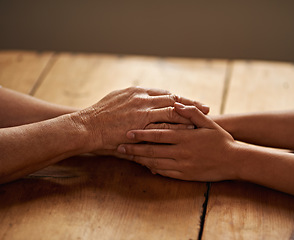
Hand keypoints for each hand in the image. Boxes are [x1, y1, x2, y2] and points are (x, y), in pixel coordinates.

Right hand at [71, 87, 209, 152]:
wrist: (86, 126)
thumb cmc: (99, 116)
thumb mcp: (116, 100)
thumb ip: (132, 101)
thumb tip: (141, 103)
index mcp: (137, 91)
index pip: (164, 93)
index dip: (179, 98)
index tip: (190, 101)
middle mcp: (142, 98)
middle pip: (173, 98)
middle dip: (190, 103)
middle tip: (206, 107)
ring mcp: (142, 109)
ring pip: (172, 109)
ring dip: (189, 113)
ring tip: (204, 116)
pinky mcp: (141, 122)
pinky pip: (165, 124)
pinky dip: (179, 125)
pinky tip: (190, 128)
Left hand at [117, 102, 238, 181]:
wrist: (234, 161)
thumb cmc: (221, 140)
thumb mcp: (209, 124)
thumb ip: (192, 113)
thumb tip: (177, 104)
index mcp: (185, 138)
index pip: (158, 135)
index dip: (141, 134)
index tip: (127, 132)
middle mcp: (181, 152)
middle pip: (152, 150)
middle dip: (134, 148)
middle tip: (119, 147)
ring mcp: (182, 165)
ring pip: (155, 163)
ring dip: (139, 160)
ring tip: (127, 157)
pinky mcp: (185, 175)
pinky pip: (165, 173)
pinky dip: (153, 170)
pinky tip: (145, 166)